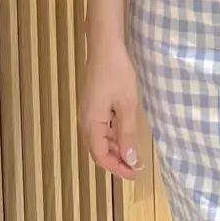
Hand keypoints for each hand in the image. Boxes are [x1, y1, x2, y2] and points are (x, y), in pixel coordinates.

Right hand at [78, 38, 143, 180]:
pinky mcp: (89, 104)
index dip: (117, 168)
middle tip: (136, 166)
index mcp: (91, 124)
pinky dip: (110, 136)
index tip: (134, 173)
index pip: (100, 156)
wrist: (104, 46)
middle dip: (116, 161)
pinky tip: (123, 134)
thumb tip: (129, 160)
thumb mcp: (127, 105)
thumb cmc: (117, 74)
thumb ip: (127, 133)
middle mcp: (84, 121)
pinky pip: (98, 128)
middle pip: (96, 150)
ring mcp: (85, 112)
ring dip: (113, 149)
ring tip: (132, 153)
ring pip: (97, 139)